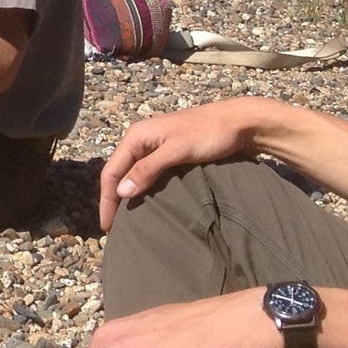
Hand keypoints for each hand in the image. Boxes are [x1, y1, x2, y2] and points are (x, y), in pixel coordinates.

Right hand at [98, 100, 265, 230]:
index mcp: (137, 135)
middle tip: (114, 226)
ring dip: (126, 193)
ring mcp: (154, 145)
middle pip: (118, 171)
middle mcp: (141, 139)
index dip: (107, 199)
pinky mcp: (168, 151)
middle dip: (113, 198)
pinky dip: (141, 187)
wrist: (240, 122)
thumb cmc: (209, 134)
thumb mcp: (177, 151)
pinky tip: (144, 200)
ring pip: (132, 172)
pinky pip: (146, 172)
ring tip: (125, 218)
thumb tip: (122, 192)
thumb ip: (148, 169)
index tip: (109, 226)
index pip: (112, 171)